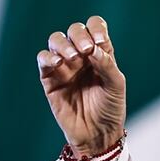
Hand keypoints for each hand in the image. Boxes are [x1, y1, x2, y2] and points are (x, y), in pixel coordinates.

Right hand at [37, 16, 126, 157]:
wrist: (97, 134)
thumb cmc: (111, 108)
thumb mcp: (116, 85)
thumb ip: (106, 64)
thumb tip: (92, 47)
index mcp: (100, 53)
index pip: (95, 27)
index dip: (96, 28)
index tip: (100, 42)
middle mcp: (82, 56)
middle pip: (74, 30)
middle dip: (79, 35)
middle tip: (86, 51)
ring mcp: (65, 66)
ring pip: (56, 41)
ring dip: (63, 44)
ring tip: (72, 58)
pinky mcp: (50, 79)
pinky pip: (43, 59)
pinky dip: (48, 57)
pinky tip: (58, 64)